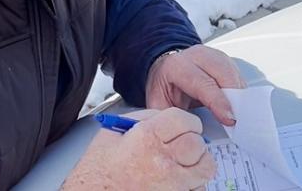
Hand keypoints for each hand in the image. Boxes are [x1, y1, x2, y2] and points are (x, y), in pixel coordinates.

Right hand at [63, 108, 215, 189]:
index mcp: (146, 138)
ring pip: (204, 168)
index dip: (188, 122)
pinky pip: (197, 190)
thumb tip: (164, 117)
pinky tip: (179, 182)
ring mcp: (170, 185)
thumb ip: (141, 120)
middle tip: (187, 145)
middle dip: (195, 142)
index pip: (184, 120)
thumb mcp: (111, 133)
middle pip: (197, 143)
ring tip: (187, 164)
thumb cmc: (96, 172)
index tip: (188, 126)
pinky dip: (193, 186)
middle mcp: (161, 161)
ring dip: (198, 164)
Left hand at [145, 45, 245, 125]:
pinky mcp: (225, 60)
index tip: (230, 119)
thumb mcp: (159, 104)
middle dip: (234, 100)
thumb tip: (188, 136)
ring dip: (239, 97)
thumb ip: (172, 119)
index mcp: (177, 66)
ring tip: (239, 116)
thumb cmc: (163, 87)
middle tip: (239, 121)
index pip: (203, 84)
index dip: (219, 103)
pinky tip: (236, 105)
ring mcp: (213, 56)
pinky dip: (240, 93)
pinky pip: (238, 76)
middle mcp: (197, 57)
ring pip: (234, 76)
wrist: (165, 69)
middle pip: (224, 76)